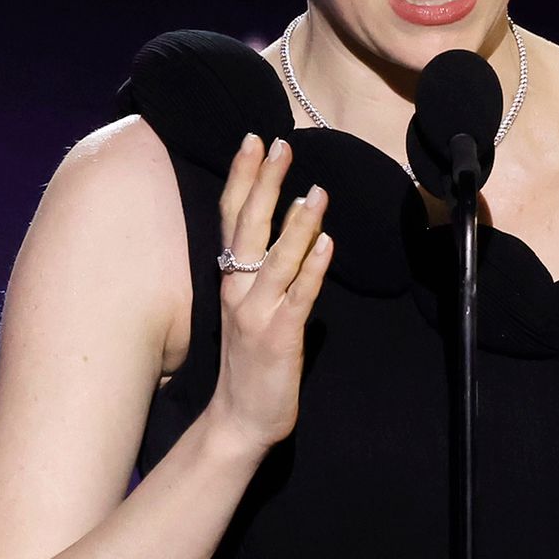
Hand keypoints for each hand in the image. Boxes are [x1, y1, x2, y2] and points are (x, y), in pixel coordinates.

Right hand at [205, 133, 333, 454]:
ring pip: (276, 260)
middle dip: (263, 184)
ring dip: (296, 224)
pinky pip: (299, 297)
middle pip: (248, 227)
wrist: (240, 419)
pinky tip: (327, 243)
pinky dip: (312, 269)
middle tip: (278, 144)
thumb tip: (298, 226)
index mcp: (230, 279)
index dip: (242, 177)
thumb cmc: (250, 360)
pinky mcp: (280, 337)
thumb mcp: (249, 305)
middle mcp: (238, 290)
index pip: (232, 217)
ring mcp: (257, 313)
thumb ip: (266, 268)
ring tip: (314, 191)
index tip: (253, 139)